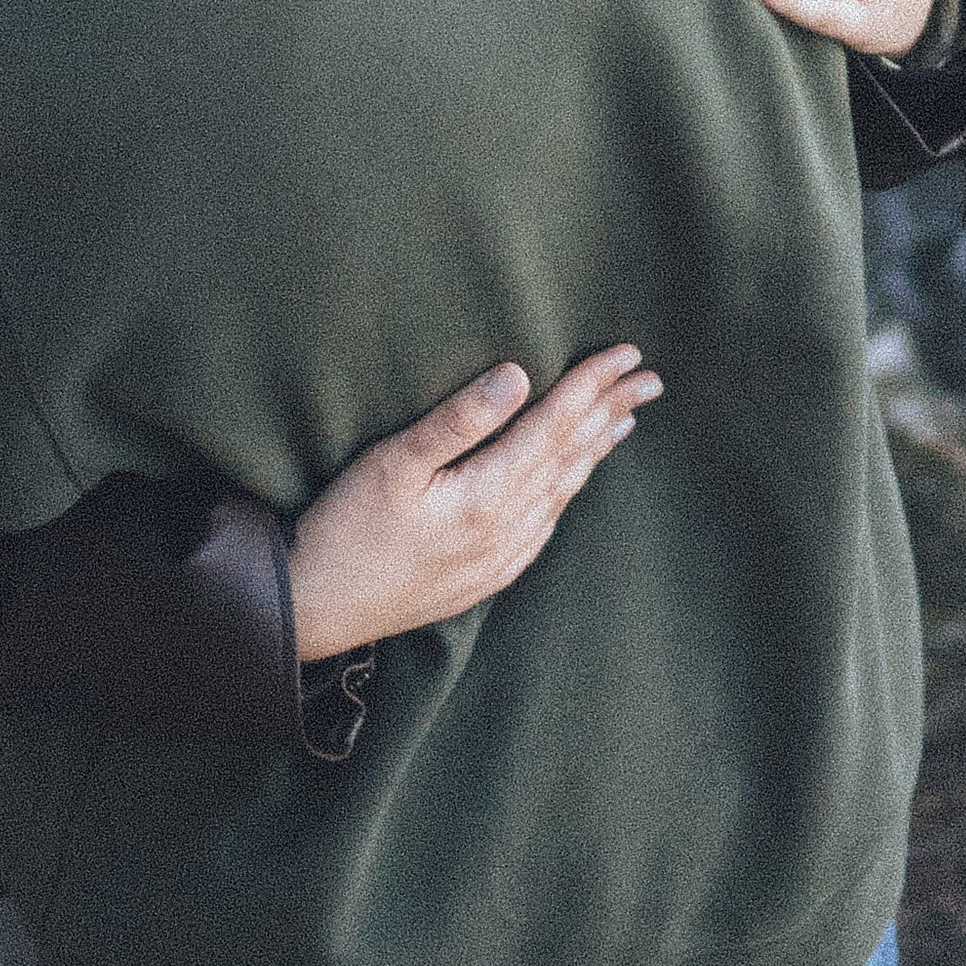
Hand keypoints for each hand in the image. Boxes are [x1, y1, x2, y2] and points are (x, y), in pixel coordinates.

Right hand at [287, 345, 660, 660]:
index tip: (628, 353)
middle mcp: (507, 530)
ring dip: (595, 451)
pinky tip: (571, 481)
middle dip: (611, 412)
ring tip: (624, 419)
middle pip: (571, 456)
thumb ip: (457, 419)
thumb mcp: (392, 463)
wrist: (314, 612)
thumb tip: (518, 374)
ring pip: (563, 492)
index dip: (592, 384)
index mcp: (488, 495)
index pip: (555, 425)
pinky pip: (544, 525)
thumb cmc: (344, 529)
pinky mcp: (484, 577)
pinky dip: (567, 491)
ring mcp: (499, 558)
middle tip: (651, 380)